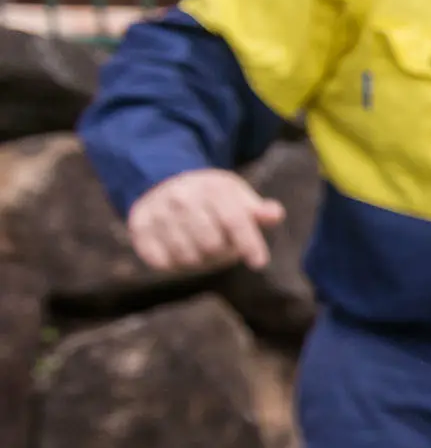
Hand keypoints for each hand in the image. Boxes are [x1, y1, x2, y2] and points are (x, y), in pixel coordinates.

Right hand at [125, 169, 284, 272]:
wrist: (164, 182)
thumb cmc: (211, 198)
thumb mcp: (237, 197)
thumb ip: (257, 210)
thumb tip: (275, 214)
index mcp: (212, 187)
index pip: (234, 220)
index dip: (249, 244)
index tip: (259, 263)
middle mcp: (181, 195)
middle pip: (211, 243)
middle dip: (222, 254)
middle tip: (222, 250)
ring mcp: (157, 210)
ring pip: (186, 256)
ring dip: (199, 261)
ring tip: (201, 248)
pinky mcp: (138, 225)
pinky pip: (160, 262)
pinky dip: (173, 264)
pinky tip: (178, 252)